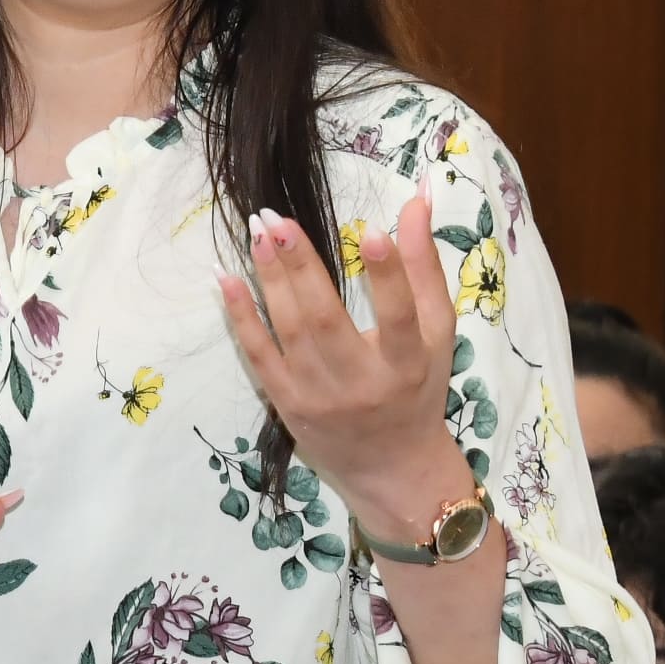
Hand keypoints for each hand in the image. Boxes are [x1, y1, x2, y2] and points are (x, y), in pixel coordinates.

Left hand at [218, 189, 465, 522]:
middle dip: (301, 268)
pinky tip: (226, 279)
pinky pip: (259, 357)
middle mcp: (362, 384)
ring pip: (290, 333)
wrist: (392, 466)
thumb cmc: (418, 388)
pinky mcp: (288, 405)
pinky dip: (241, 317)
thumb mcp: (438, 332)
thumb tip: (418, 197)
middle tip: (279, 219)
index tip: (371, 232)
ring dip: (269, 279)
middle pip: (327, 321)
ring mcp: (319, 397)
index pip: (400, 318)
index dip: (388, 278)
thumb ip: (425, 265)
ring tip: (258, 232)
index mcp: (407, 364)